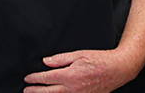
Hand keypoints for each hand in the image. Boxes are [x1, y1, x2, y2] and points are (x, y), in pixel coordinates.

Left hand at [23, 49, 138, 92]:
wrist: (118, 69)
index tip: (28, 78)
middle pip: (48, 92)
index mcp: (70, 75)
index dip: (35, 78)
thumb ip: (61, 59)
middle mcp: (73, 88)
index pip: (47, 78)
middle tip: (26, 90)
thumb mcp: (80, 54)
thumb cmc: (100, 59)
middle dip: (35, 91)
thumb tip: (46, 61)